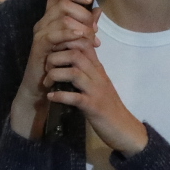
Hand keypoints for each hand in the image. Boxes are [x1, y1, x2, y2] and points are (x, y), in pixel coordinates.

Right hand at [10, 0, 101, 138]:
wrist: (44, 87)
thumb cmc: (60, 65)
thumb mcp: (76, 42)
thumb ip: (85, 26)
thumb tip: (98, 10)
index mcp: (51, 19)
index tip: (89, 0)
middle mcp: (43, 23)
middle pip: (62, 2)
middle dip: (82, 13)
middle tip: (93, 28)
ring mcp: (40, 34)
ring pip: (60, 17)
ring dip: (79, 25)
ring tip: (90, 36)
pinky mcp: (38, 46)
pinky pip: (53, 34)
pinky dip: (68, 33)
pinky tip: (79, 36)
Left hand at [40, 40, 147, 155]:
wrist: (124, 128)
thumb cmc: (108, 105)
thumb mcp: (98, 82)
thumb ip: (87, 69)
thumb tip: (68, 58)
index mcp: (97, 68)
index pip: (83, 43)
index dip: (64, 41)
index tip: (51, 49)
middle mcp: (98, 75)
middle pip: (75, 54)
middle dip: (55, 57)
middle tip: (45, 68)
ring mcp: (96, 91)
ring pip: (73, 73)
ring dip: (54, 75)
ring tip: (46, 82)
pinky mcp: (93, 106)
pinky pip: (74, 97)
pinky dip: (60, 96)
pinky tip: (50, 97)